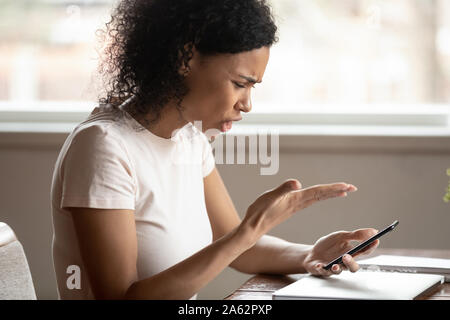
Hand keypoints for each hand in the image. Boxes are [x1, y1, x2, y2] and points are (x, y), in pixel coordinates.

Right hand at [239, 179, 356, 245]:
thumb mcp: (269, 197)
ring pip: (317, 197)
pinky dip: (318, 196)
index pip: (318, 192)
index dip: (333, 188)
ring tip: (343, 191)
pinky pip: (309, 199)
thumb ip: (283, 189)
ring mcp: (295, 205)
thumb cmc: (259, 213)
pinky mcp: (290, 207)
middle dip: (337, 190)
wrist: (252, 228)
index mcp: (296, 200)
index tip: (348, 186)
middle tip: (353, 187)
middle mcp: (298, 203)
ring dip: (330, 193)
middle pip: (321, 195)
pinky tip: (319, 195)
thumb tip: (298, 183)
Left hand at [303, 228, 379, 275]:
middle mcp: (344, 262)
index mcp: (351, 253)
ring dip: (337, 268)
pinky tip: (319, 265)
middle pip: (353, 267)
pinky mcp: (323, 270)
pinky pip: (323, 271)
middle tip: (347, 256)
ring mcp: (334, 267)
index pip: (364, 252)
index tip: (375, 240)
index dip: (371, 247)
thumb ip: (355, 235)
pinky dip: (321, 268)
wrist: (311, 253)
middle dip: (351, 263)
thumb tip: (373, 230)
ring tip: (334, 265)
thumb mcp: (341, 236)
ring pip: (339, 271)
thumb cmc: (328, 245)